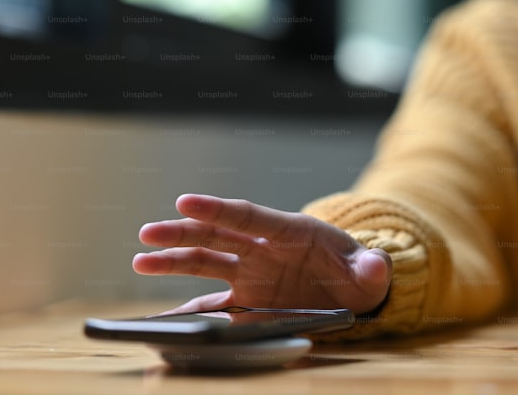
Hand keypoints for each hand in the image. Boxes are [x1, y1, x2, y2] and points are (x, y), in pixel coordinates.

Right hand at [133, 194, 391, 314]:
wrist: (351, 291)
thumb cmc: (358, 274)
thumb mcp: (370, 272)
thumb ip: (372, 269)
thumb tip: (377, 267)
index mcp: (292, 232)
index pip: (250, 216)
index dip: (218, 209)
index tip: (184, 201)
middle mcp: (264, 249)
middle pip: (217, 235)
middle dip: (182, 232)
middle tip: (148, 233)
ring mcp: (252, 274)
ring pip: (206, 262)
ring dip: (174, 261)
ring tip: (140, 259)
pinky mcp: (247, 300)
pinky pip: (213, 303)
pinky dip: (189, 310)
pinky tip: (164, 316)